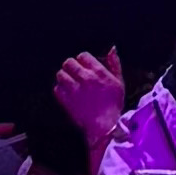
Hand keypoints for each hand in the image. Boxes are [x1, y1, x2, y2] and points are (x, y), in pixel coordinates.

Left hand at [52, 47, 126, 165]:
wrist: (104, 126)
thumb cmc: (113, 104)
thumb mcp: (119, 82)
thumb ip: (115, 64)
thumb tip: (112, 49)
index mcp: (98, 72)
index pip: (83, 56)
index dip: (82, 59)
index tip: (84, 65)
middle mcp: (85, 78)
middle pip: (69, 63)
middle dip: (70, 65)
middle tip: (74, 72)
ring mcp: (74, 90)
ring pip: (60, 74)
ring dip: (64, 76)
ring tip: (68, 81)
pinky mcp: (67, 102)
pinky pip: (57, 89)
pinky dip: (60, 89)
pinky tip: (66, 92)